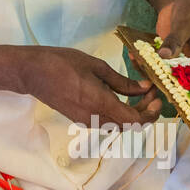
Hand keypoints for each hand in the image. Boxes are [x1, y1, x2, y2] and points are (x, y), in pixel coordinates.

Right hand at [18, 46, 158, 128]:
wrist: (32, 73)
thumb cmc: (62, 63)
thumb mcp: (96, 67)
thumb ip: (121, 81)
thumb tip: (144, 88)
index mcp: (100, 103)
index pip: (134, 121)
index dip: (150, 113)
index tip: (157, 98)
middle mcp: (94, 118)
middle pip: (129, 126)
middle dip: (145, 113)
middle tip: (152, 93)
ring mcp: (87, 121)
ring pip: (119, 125)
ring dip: (133, 113)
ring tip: (140, 93)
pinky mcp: (81, 119)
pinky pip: (107, 121)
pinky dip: (120, 112)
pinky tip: (123, 96)